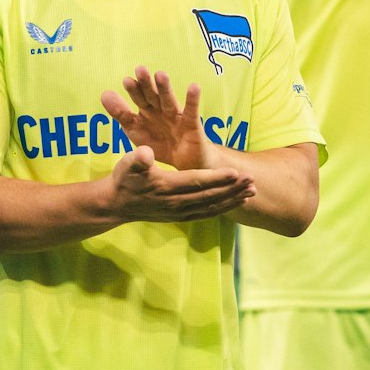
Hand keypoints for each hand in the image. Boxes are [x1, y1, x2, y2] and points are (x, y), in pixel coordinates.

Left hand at [101, 66, 207, 169]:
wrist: (184, 162)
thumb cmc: (159, 143)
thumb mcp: (135, 130)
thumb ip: (121, 114)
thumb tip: (104, 94)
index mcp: (146, 111)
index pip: (138, 98)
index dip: (133, 91)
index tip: (127, 81)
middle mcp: (160, 109)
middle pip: (152, 95)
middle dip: (146, 84)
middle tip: (140, 69)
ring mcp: (176, 115)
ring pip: (169, 100)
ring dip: (165, 88)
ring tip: (160, 75)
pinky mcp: (192, 123)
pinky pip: (191, 110)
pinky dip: (193, 99)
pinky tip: (193, 87)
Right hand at [103, 146, 253, 223]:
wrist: (116, 204)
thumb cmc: (123, 179)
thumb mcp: (126, 164)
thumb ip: (137, 159)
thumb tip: (146, 153)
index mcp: (166, 186)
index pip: (196, 181)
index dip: (217, 178)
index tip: (236, 172)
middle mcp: (176, 202)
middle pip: (210, 195)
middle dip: (233, 188)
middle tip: (252, 179)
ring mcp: (180, 212)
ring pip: (212, 206)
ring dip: (233, 199)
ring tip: (252, 191)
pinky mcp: (182, 216)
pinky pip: (208, 213)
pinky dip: (224, 208)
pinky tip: (238, 202)